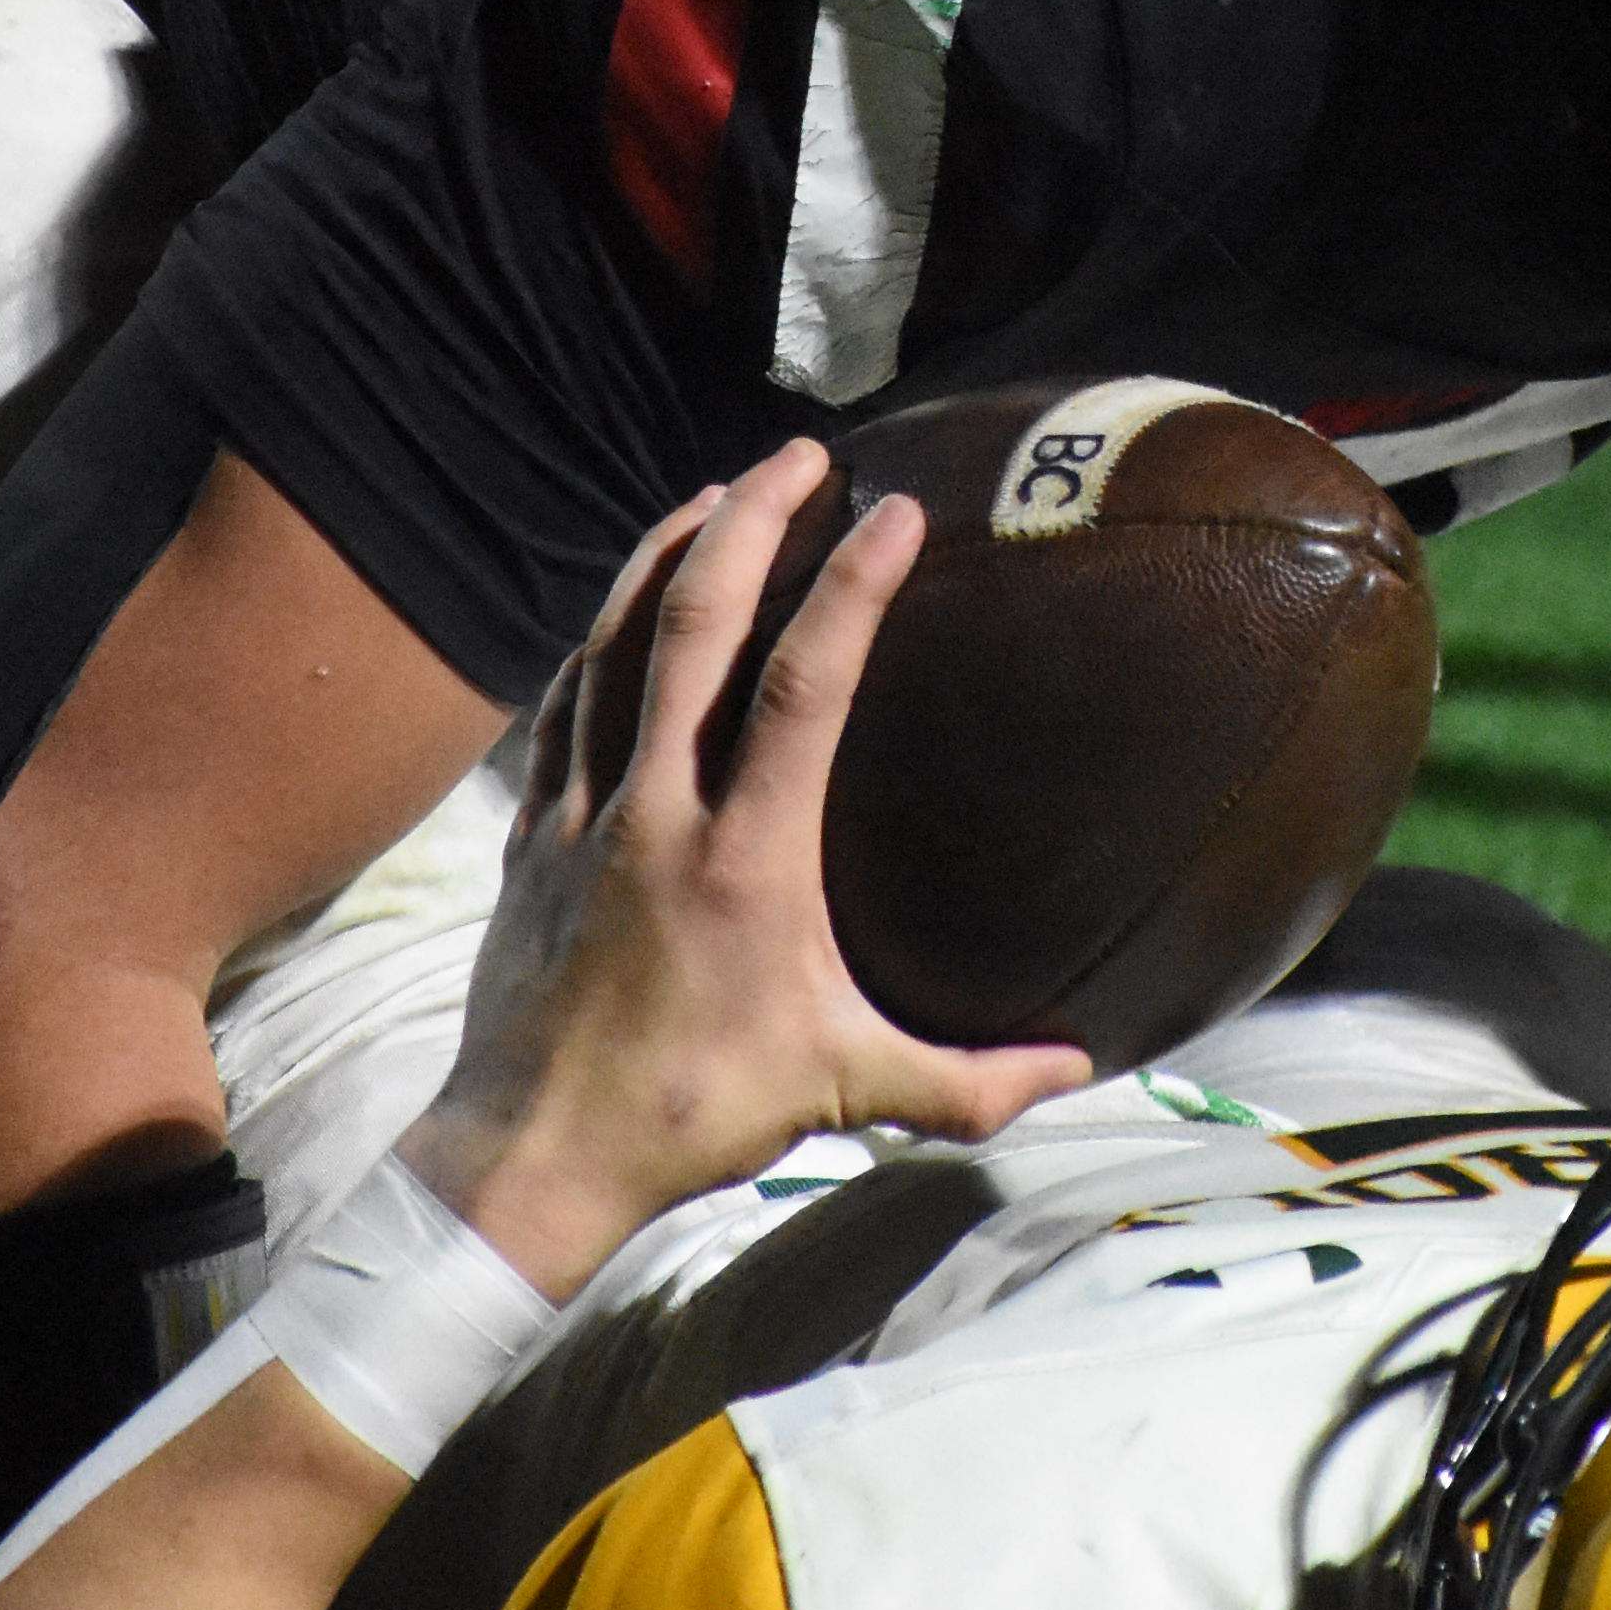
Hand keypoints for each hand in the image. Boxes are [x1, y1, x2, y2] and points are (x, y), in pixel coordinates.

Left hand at [397, 443, 1092, 1294]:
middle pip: (694, 624)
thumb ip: (968, 1083)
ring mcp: (581, 813)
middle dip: (750, 522)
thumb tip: (1079, 1070)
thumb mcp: (844, 1094)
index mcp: (744, 859)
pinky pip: (564, 703)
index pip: (802, 684)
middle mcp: (656, 811)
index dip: (851, 586)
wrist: (532, 1154)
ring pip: (615, 644)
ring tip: (719, 495)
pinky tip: (628, 609)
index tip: (896, 513)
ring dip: (667, 555)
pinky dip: (601, 637)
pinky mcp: (531, 833)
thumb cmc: (692, 1117)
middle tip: (804, 455)